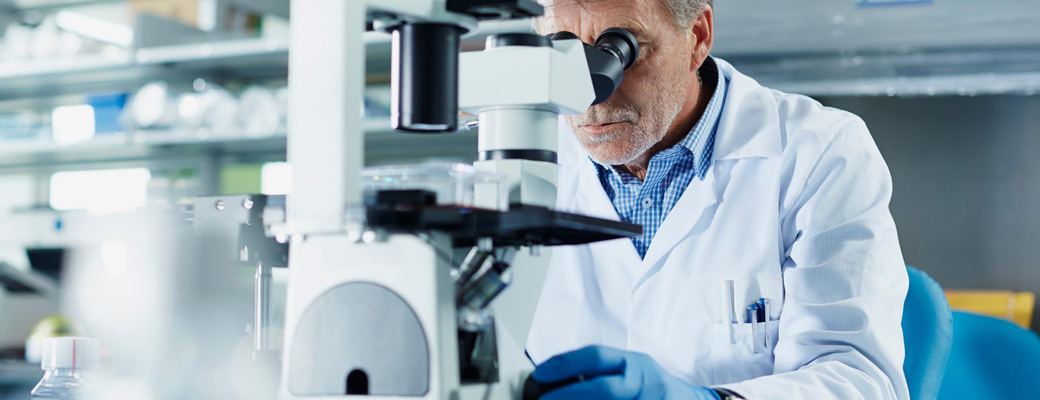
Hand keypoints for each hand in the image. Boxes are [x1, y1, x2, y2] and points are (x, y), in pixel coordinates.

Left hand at [532, 345, 720, 399]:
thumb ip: (602, 373)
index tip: (539, 375)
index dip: (565, 364)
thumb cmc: (652, 387)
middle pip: (605, 388)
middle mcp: (644, 381)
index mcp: (634, 364)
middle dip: (570, 395)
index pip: (596, 357)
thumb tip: (555, 378)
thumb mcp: (630, 371)